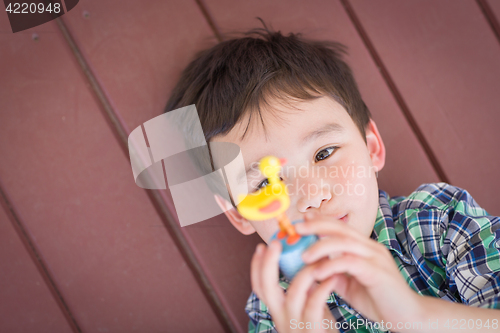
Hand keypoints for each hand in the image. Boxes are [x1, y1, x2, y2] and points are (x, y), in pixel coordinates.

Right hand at [251, 240, 339, 331]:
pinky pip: (314, 305)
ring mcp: (296, 325)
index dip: (256, 266)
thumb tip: (304, 263)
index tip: (261, 246)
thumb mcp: (307, 309)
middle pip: (266, 288)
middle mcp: (281, 318)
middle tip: (275, 243)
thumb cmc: (321, 331)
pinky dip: (323, 288)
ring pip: (294, 294)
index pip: (259, 288)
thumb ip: (302, 290)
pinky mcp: (313, 331)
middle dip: (268, 263)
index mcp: (278, 312)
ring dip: (306, 272)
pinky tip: (333, 277)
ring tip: (319, 258)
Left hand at [294, 213, 422, 327]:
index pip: (341, 227)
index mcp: (365, 248)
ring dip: (321, 246)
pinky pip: (350, 263)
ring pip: (345, 242)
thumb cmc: (379, 300)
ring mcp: (376, 258)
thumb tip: (312, 267)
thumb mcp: (349, 285)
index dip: (321, 221)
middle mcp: (371, 248)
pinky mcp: (377, 272)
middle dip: (317, 225)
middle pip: (341, 228)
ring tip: (304, 256)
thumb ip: (334, 273)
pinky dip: (332, 265)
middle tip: (296, 228)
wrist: (408, 317)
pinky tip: (318, 272)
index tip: (301, 220)